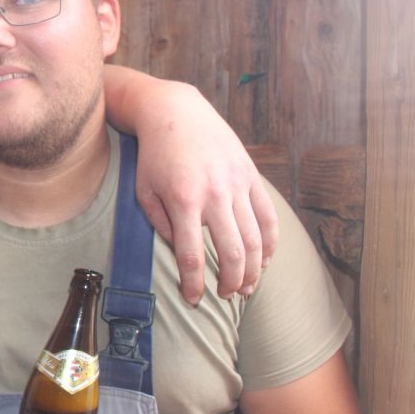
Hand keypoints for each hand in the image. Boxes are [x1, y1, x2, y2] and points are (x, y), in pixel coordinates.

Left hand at [132, 81, 277, 304]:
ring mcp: (237, 184)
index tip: (194, 299)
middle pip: (233, 252)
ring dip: (254, 269)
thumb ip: (160, 225)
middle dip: (231, 282)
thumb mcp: (144, 191)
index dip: (194, 284)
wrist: (176, 114)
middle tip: (225, 295)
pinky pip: (268, 216)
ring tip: (247, 287)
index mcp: (183, 201)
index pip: (191, 256)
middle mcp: (214, 194)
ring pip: (256, 239)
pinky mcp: (251, 176)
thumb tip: (182, 252)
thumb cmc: (154, 157)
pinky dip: (271, 243)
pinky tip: (265, 260)